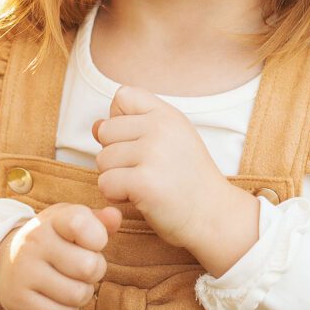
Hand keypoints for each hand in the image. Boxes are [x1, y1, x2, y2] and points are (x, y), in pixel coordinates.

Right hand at [0, 202, 121, 309]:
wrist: (6, 264)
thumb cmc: (53, 240)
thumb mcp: (71, 223)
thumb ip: (98, 221)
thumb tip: (116, 217)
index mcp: (52, 219)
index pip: (80, 222)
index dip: (98, 237)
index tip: (93, 242)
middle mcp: (34, 242)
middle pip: (88, 266)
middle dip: (96, 270)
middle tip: (85, 268)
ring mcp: (24, 272)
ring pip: (77, 295)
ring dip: (83, 293)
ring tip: (73, 283)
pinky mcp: (19, 301)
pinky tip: (60, 299)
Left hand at [92, 86, 258, 275]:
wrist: (213, 214)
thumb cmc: (187, 178)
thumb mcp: (170, 139)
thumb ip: (134, 126)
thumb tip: (95, 126)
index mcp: (167, 114)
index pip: (123, 95)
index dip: (120, 118)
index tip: (137, 140)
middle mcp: (160, 127)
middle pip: (106, 130)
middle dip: (114, 154)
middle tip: (141, 169)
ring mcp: (153, 153)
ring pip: (103, 159)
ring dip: (115, 177)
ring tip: (142, 184)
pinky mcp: (144, 182)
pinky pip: (106, 183)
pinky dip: (116, 195)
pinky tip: (138, 198)